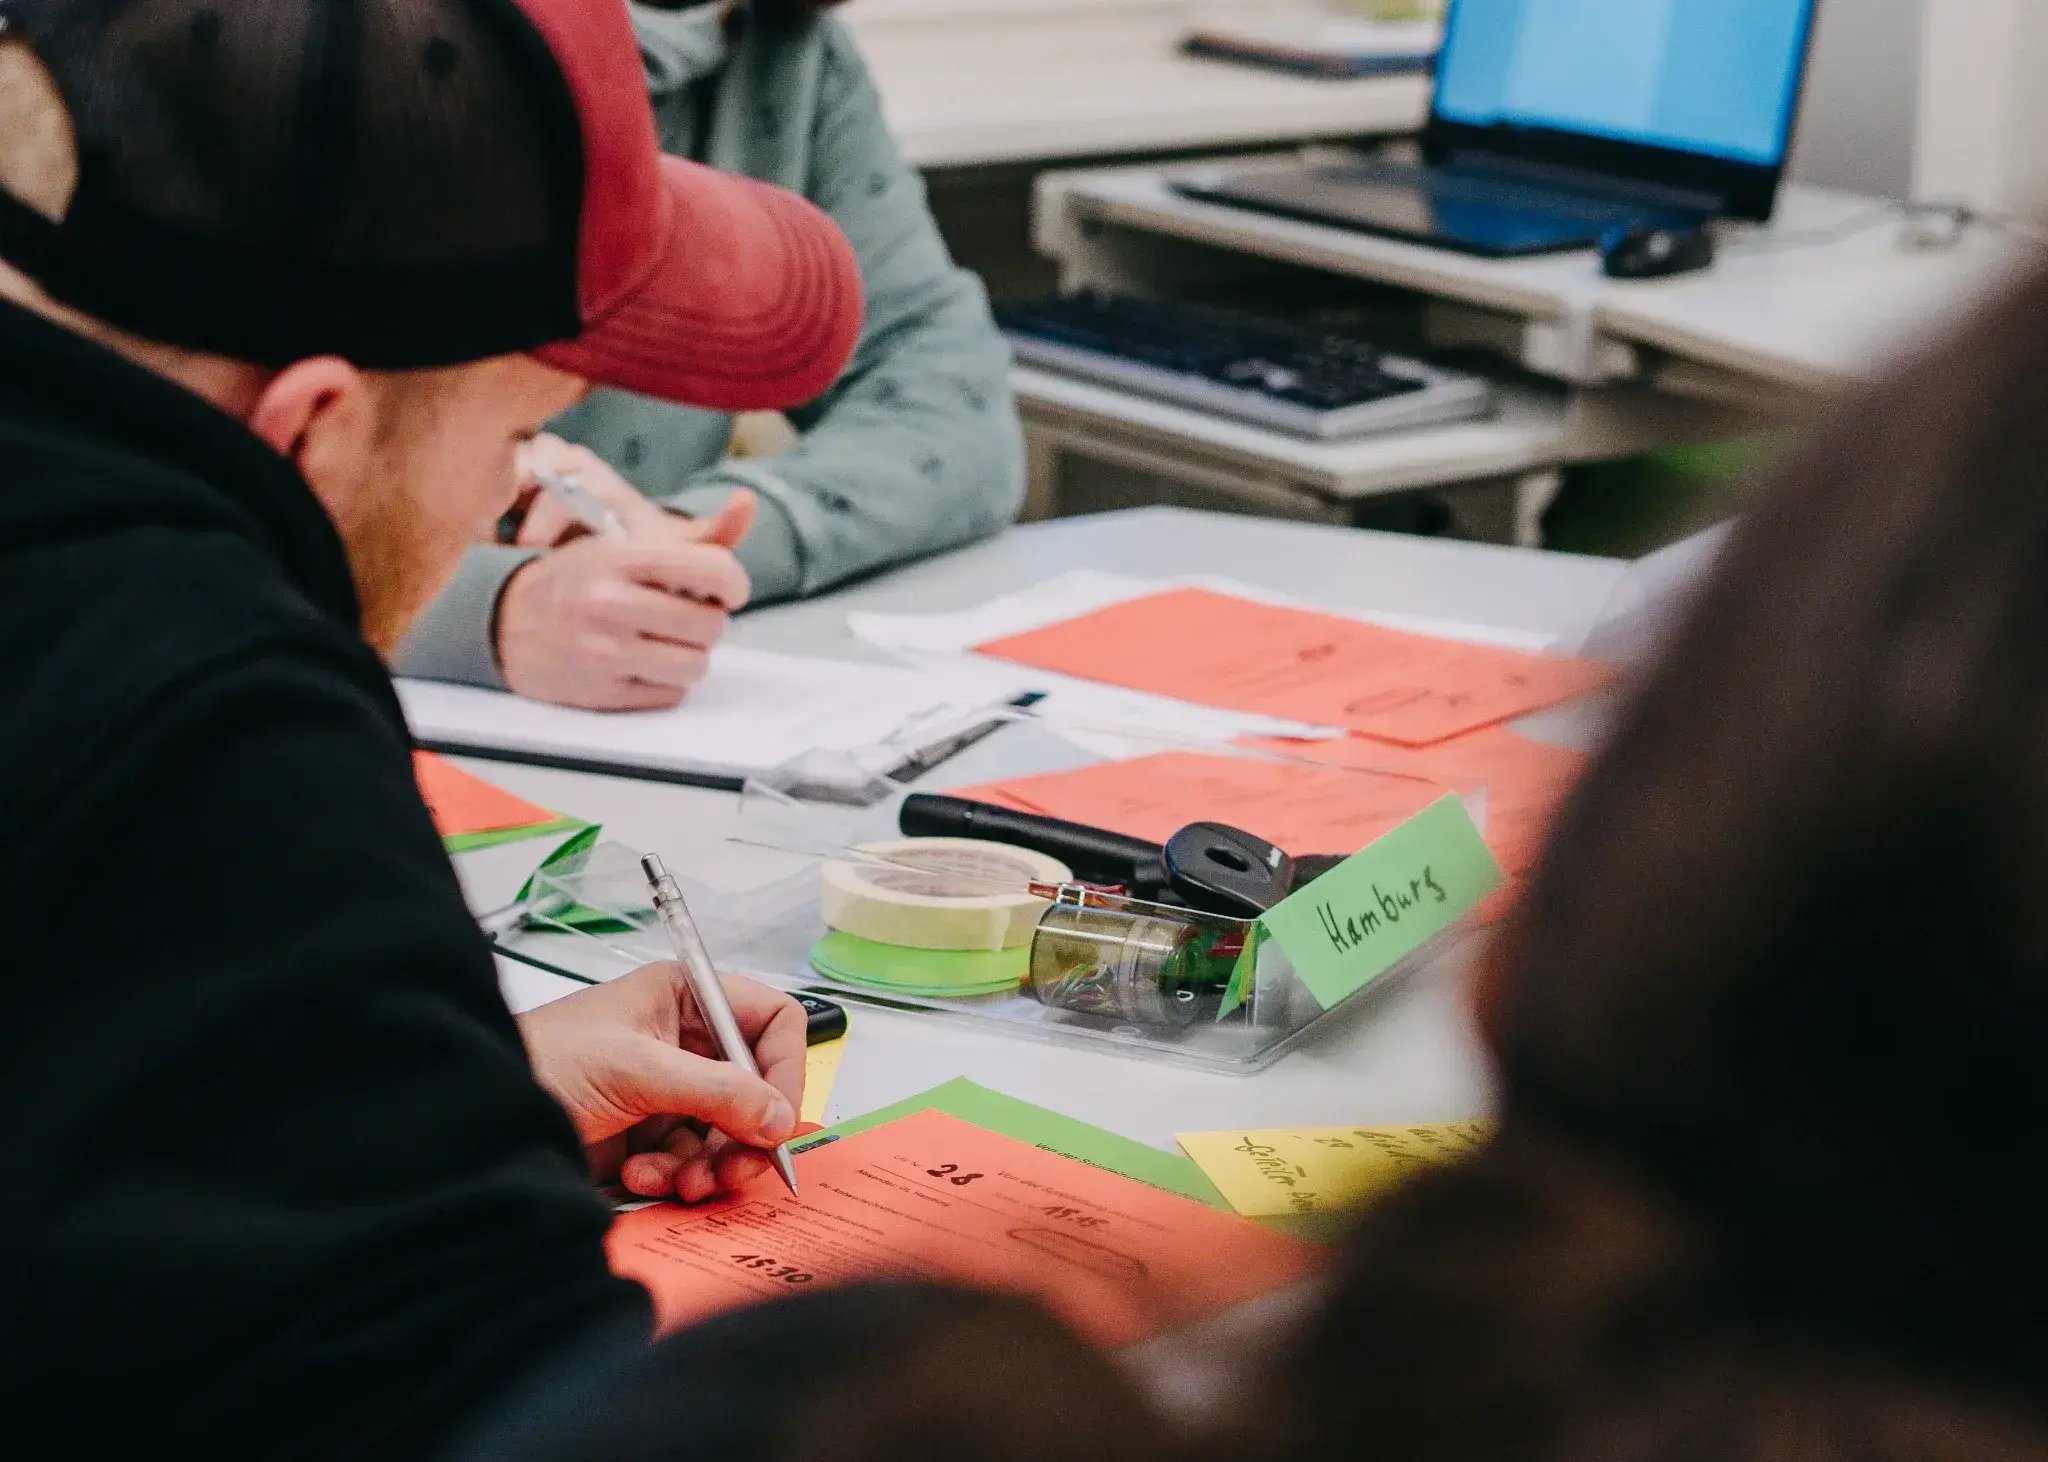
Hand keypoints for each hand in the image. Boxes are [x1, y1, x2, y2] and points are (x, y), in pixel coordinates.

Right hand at [495, 439, 756, 709]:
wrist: (504, 620)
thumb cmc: (579, 580)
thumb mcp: (628, 544)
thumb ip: (695, 536)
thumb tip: (747, 505)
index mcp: (620, 556)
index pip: (714, 570)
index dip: (732, 585)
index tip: (724, 591)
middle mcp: (609, 602)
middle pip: (710, 626)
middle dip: (705, 623)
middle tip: (682, 617)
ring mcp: (603, 651)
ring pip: (695, 665)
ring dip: (688, 656)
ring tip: (663, 641)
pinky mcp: (600, 692)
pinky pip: (670, 695)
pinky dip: (663, 682)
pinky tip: (638, 663)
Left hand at [519, 961, 806, 1202]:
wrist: (477, 1117)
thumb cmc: (544, 1062)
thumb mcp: (636, 1070)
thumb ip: (716, 1091)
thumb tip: (778, 1117)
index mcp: (685, 998)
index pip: (768, 1022)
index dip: (784, 1066)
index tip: (777, 1117)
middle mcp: (683, 1040)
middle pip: (754, 1087)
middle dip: (746, 1133)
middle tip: (734, 1171)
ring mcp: (666, 1089)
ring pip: (727, 1132)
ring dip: (710, 1164)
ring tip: (683, 1183)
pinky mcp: (647, 1134)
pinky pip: (691, 1160)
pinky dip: (676, 1176)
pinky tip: (642, 1178)